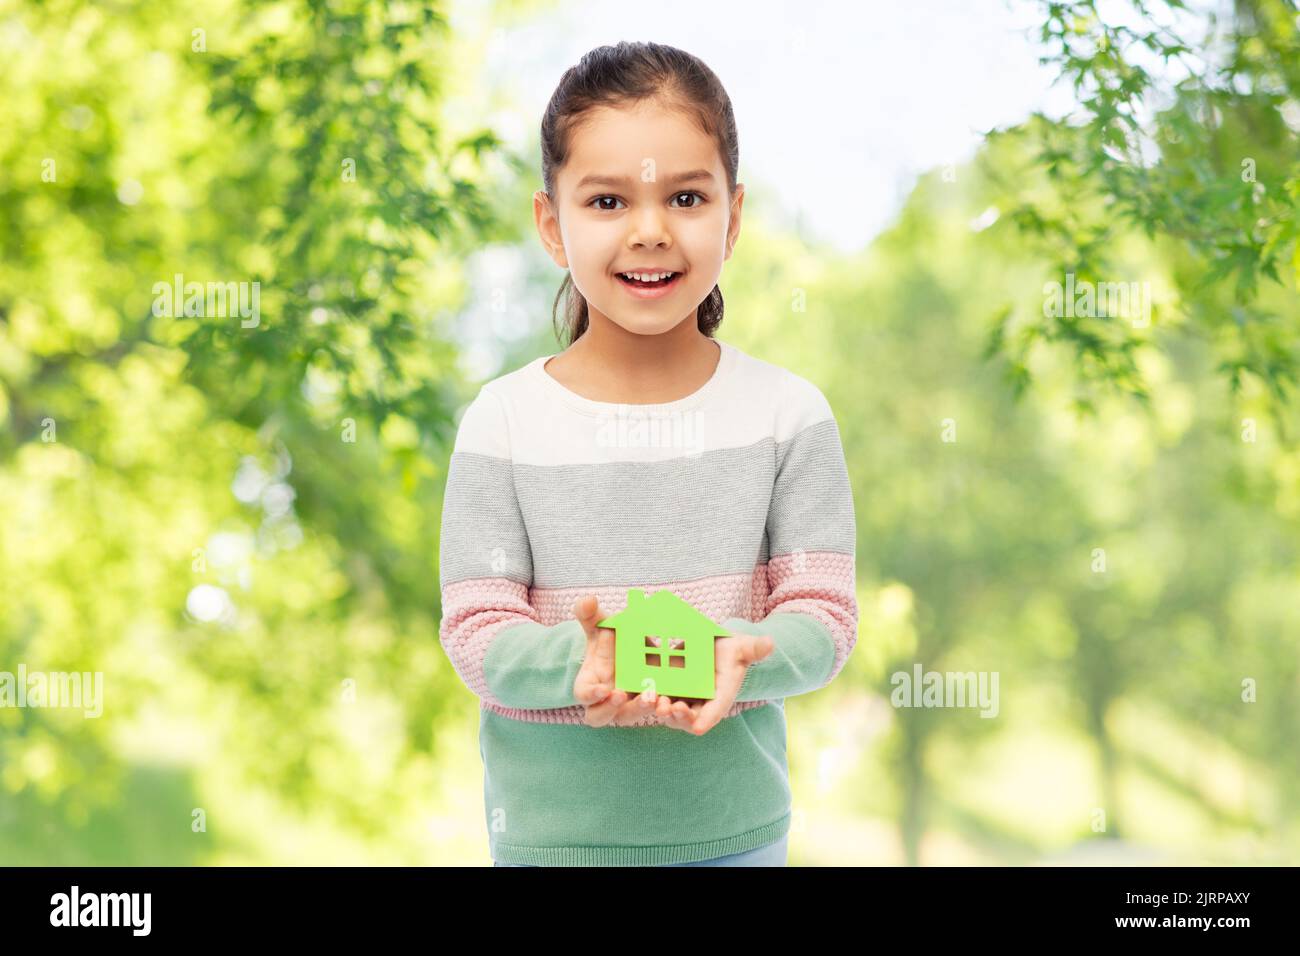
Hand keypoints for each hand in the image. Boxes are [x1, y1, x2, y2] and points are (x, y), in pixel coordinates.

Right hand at [572, 596, 695, 728]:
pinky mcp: (647, 705)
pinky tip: (676, 702)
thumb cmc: (608, 640)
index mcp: (589, 683)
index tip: (605, 689)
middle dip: (617, 708)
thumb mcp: (599, 626)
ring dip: (643, 710)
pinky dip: (663, 710)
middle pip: (604, 715)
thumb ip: (590, 614)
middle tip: (633, 696)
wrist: (627, 648)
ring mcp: (626, 705)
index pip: (584, 695)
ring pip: (630, 716)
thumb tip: (587, 601)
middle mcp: (605, 700)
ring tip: (657, 697)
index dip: (592, 695)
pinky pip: (653, 713)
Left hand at [654, 634, 775, 735]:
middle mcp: (701, 703)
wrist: (714, 648)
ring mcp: (684, 699)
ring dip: (663, 711)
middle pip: (690, 718)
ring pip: (671, 712)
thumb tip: (771, 643)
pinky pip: (658, 699)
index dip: (706, 719)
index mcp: (720, 697)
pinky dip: (651, 700)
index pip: (715, 712)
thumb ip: (754, 649)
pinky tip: (642, 693)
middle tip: (670, 709)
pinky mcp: (669, 691)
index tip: (698, 727)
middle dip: (680, 717)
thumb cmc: (731, 650)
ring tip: (656, 701)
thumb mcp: (742, 647)